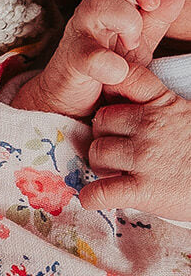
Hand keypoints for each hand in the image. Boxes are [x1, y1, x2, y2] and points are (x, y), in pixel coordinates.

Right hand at [12, 0, 186, 116]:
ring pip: (97, 5)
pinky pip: (87, 55)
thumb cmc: (100, 66)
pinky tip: (119, 72)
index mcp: (110, 1)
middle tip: (152, 6)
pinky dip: (106, 63)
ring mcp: (79, 33)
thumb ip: (157, 18)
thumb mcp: (136, 41)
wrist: (68, 101)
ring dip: (126, 21)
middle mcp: (92, 10)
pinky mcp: (71, 61)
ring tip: (132, 45)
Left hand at [80, 60, 190, 216]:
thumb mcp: (187, 115)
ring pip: (97, 152)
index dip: (111, 85)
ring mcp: (145, 157)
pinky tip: (96, 197)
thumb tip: (134, 107)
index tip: (110, 101)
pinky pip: (101, 191)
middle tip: (116, 150)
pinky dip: (93, 197)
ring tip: (115, 173)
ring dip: (100, 165)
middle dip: (103, 135)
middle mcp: (151, 126)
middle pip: (101, 120)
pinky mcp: (143, 190)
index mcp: (164, 105)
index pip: (127, 78)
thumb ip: (162, 108)